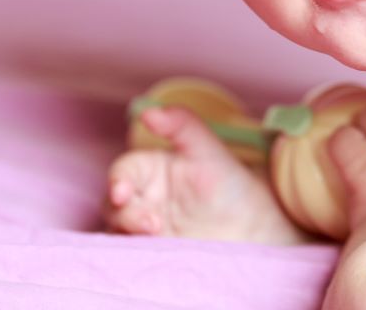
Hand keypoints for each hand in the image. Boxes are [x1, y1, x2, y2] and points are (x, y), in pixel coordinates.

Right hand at [104, 106, 310, 243]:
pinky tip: (151, 253)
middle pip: (113, 204)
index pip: (122, 172)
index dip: (117, 180)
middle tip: (152, 224)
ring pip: (116, 230)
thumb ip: (182, 125)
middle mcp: (143, 198)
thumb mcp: (209, 150)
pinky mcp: (152, 253)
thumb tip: (148, 111)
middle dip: (124, 213)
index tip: (122, 193)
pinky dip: (130, 254)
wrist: (253, 231)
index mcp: (151, 170)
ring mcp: (145, 228)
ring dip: (126, 234)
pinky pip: (129, 254)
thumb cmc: (230, 186)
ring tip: (157, 237)